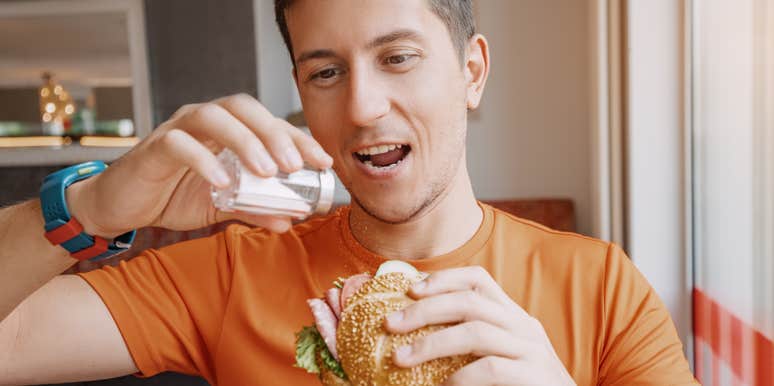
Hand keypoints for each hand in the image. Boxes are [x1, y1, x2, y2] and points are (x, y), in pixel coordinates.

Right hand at [66, 93, 332, 236]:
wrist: (120, 206)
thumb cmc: (172, 195)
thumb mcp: (221, 206)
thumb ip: (254, 208)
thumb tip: (291, 219)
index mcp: (227, 130)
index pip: (268, 123)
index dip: (298, 138)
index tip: (323, 162)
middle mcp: (205, 121)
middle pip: (244, 108)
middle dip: (275, 134)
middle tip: (296, 165)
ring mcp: (177, 129)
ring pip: (213, 116)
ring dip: (245, 141)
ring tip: (267, 171)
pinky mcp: (153, 147)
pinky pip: (178, 144)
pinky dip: (203, 160)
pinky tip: (222, 183)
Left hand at [384, 266, 575, 385]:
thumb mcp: (497, 355)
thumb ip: (468, 343)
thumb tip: (411, 338)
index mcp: (512, 316)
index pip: (478, 279)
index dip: (442, 278)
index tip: (410, 289)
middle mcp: (524, 326)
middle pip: (470, 300)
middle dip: (425, 309)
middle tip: (390, 323)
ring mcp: (532, 350)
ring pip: (476, 330)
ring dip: (432, 343)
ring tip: (400, 358)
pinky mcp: (535, 377)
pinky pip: (492, 368)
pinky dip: (461, 377)